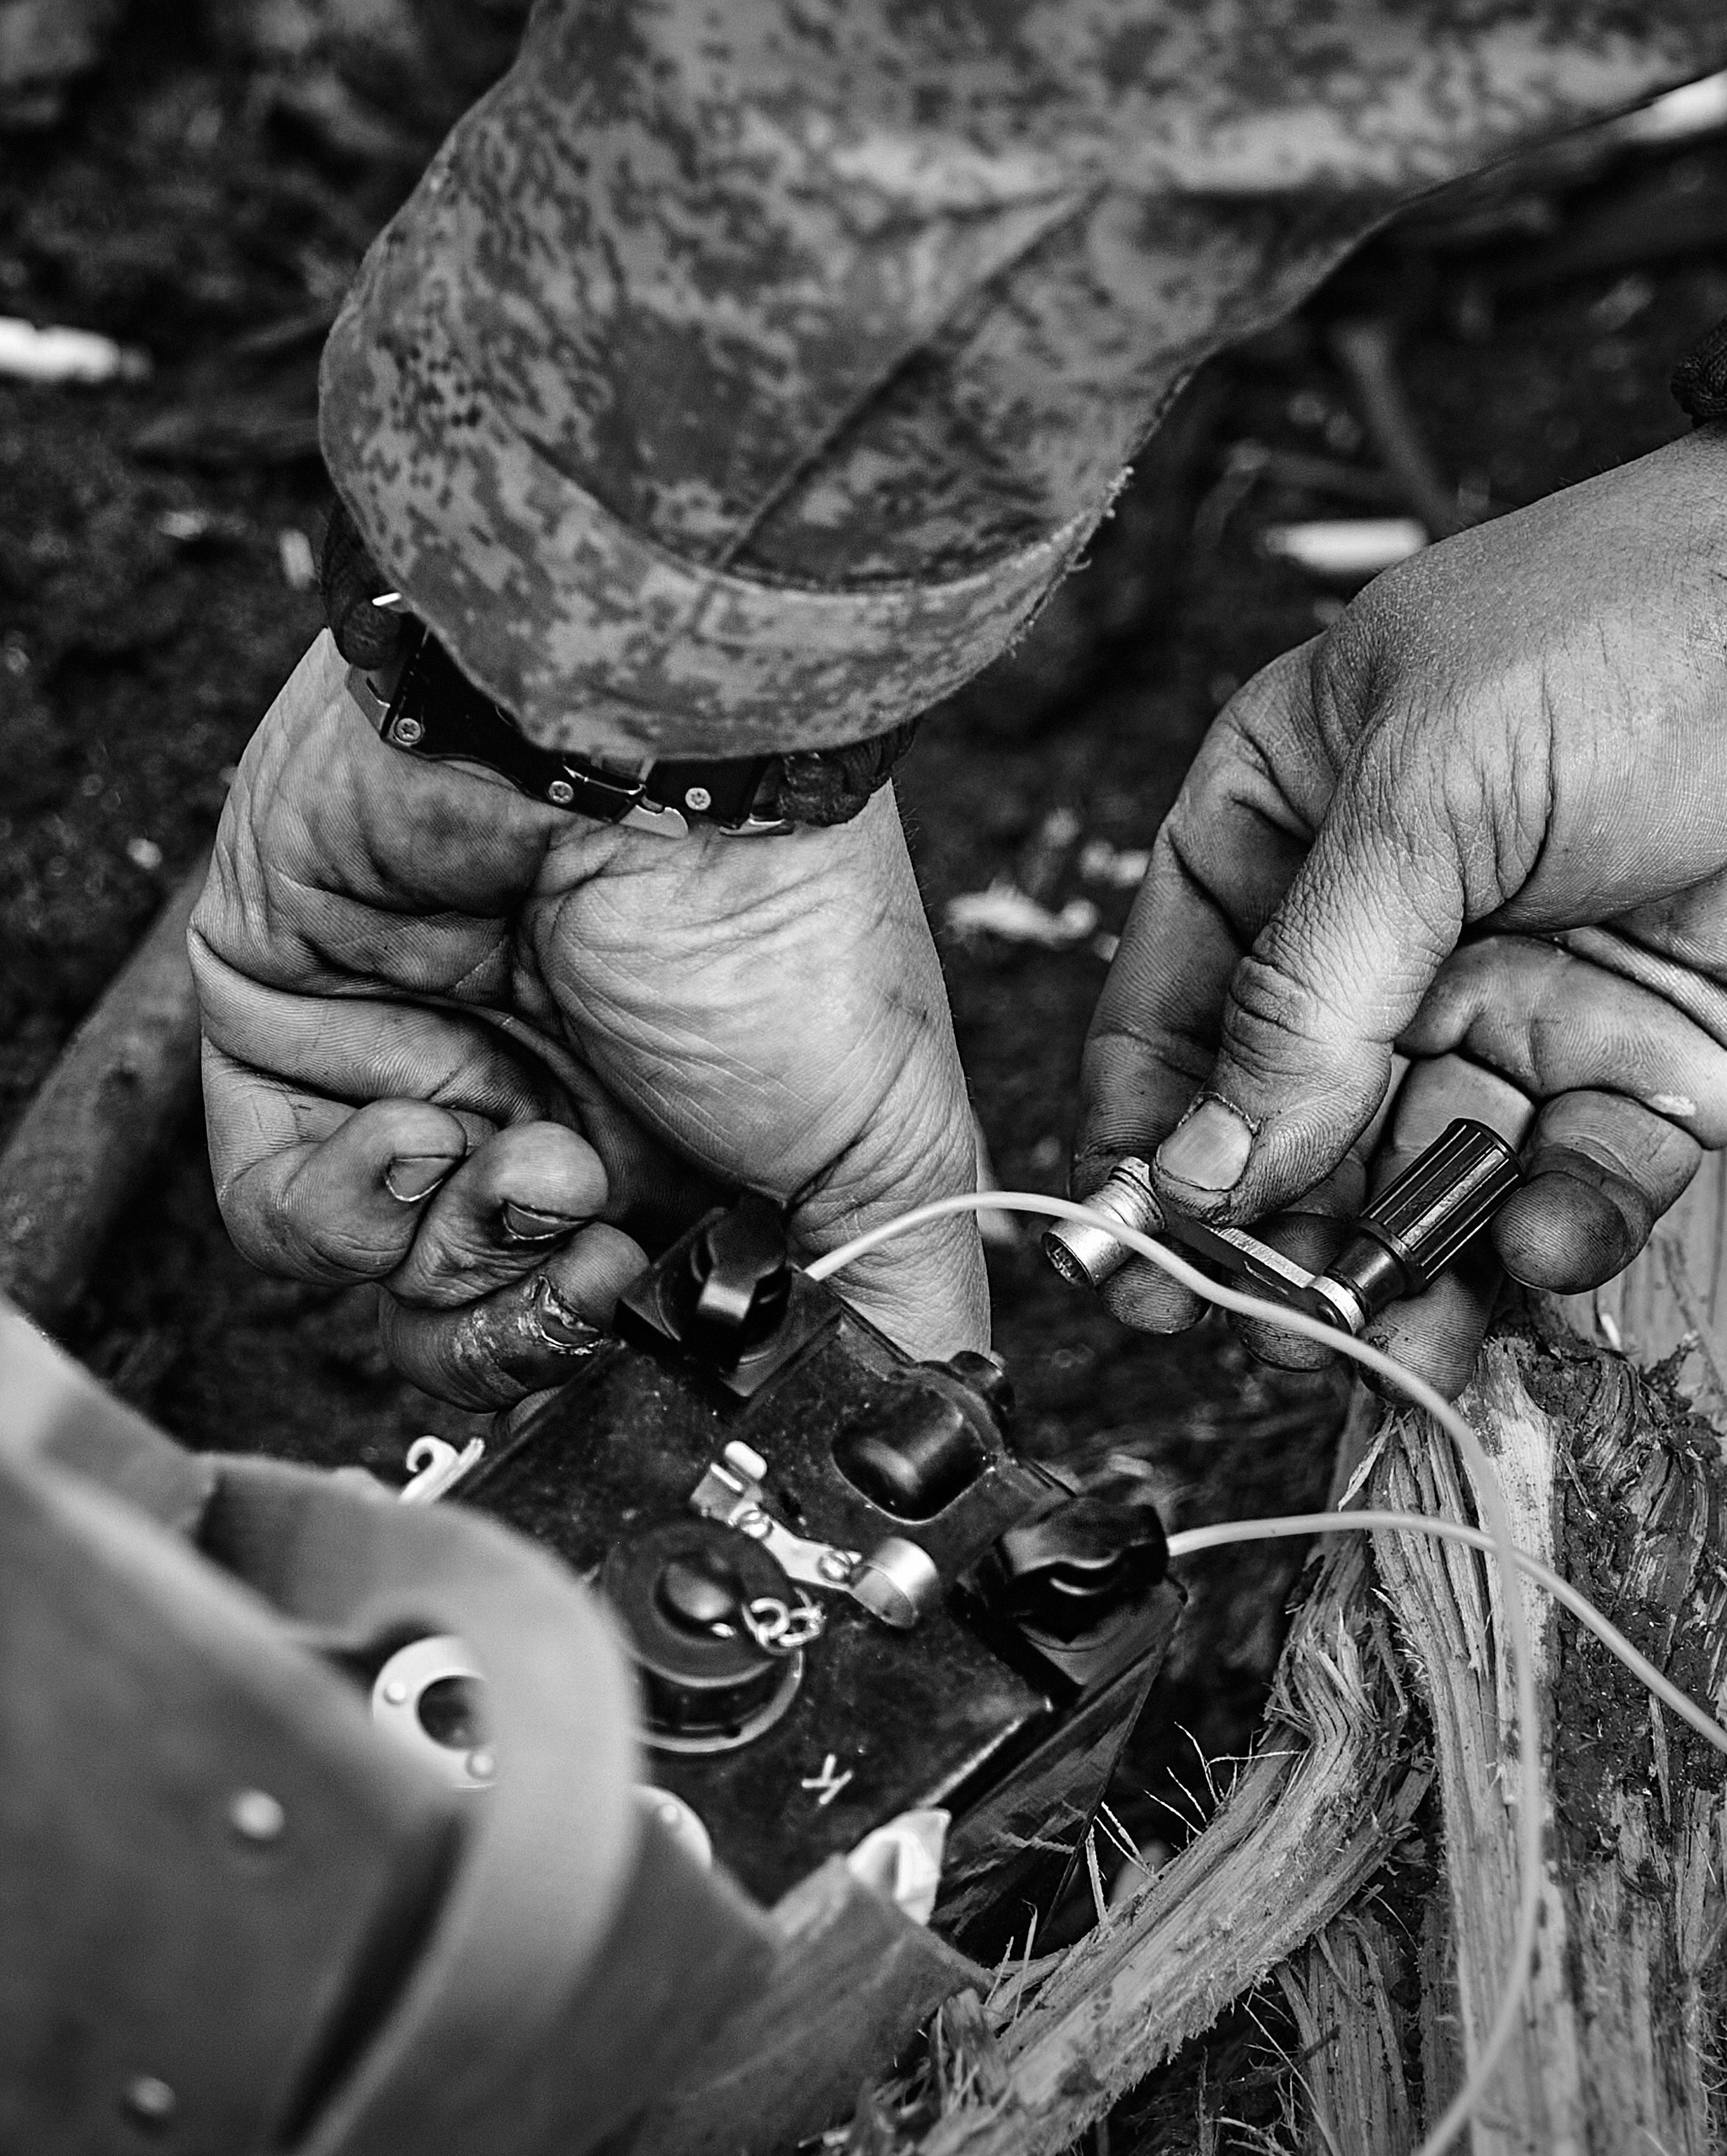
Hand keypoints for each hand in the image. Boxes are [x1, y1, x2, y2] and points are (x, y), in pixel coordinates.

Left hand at [191, 631, 986, 1407]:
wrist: (634, 753)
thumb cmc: (779, 925)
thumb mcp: (893, 1137)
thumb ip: (899, 1295)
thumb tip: (932, 1421)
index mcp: (688, 1162)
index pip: (627, 1335)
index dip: (632, 1370)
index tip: (661, 1338)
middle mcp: (554, 1123)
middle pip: (499, 1331)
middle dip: (539, 1330)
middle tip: (590, 1259)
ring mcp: (424, 1077)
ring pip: (392, 1291)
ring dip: (458, 1254)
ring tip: (524, 1152)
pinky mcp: (294, 1036)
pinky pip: (283, 1213)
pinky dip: (344, 1204)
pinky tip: (420, 1124)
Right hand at [1076, 424, 1726, 1390]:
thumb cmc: (1635, 639)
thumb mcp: (1427, 789)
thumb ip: (1305, 996)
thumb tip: (1197, 1176)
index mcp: (1293, 824)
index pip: (1180, 1000)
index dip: (1148, 1123)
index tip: (1133, 1242)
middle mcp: (1391, 934)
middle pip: (1296, 1118)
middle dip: (1281, 1226)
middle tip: (1275, 1322)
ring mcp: (1516, 1006)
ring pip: (1426, 1174)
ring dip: (1409, 1264)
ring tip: (1399, 1341)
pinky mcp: (1643, 1072)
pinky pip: (1572, 1184)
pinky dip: (1554, 1232)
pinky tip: (1543, 1244)